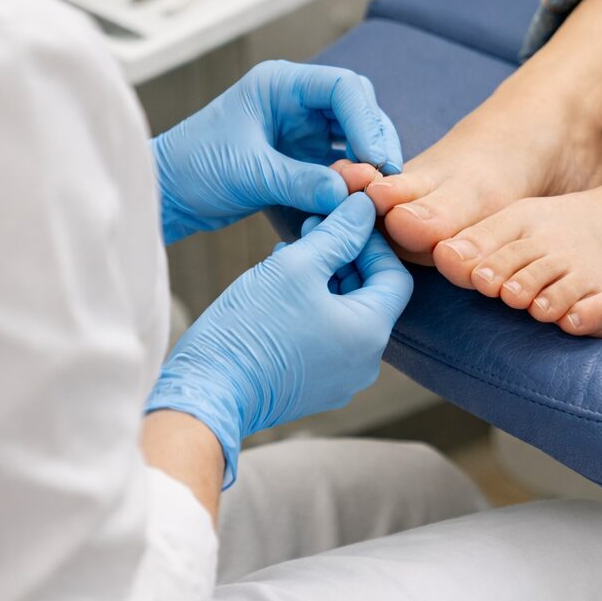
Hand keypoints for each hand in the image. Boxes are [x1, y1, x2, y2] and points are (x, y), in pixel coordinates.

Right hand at [145, 194, 412, 483]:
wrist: (207, 393)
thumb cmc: (250, 328)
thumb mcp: (296, 266)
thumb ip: (338, 233)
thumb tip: (364, 207)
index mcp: (369, 334)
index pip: (394, 276)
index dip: (372, 241)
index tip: (342, 219)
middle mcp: (364, 363)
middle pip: (369, 295)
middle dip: (344, 256)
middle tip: (312, 227)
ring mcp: (339, 379)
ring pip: (344, 314)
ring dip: (324, 278)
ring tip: (289, 251)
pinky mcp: (313, 386)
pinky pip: (326, 336)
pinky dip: (312, 306)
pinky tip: (280, 284)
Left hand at [152, 61, 402, 243]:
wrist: (167, 194)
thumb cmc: (192, 168)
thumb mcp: (246, 173)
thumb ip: (298, 181)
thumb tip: (347, 195)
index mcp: (280, 85)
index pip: (342, 88)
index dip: (366, 121)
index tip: (375, 161)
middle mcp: (297, 101)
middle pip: (358, 109)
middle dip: (376, 142)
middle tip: (386, 181)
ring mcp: (302, 129)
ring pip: (356, 136)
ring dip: (369, 163)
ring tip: (376, 195)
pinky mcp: (303, 157)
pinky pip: (343, 162)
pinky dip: (354, 180)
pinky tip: (360, 202)